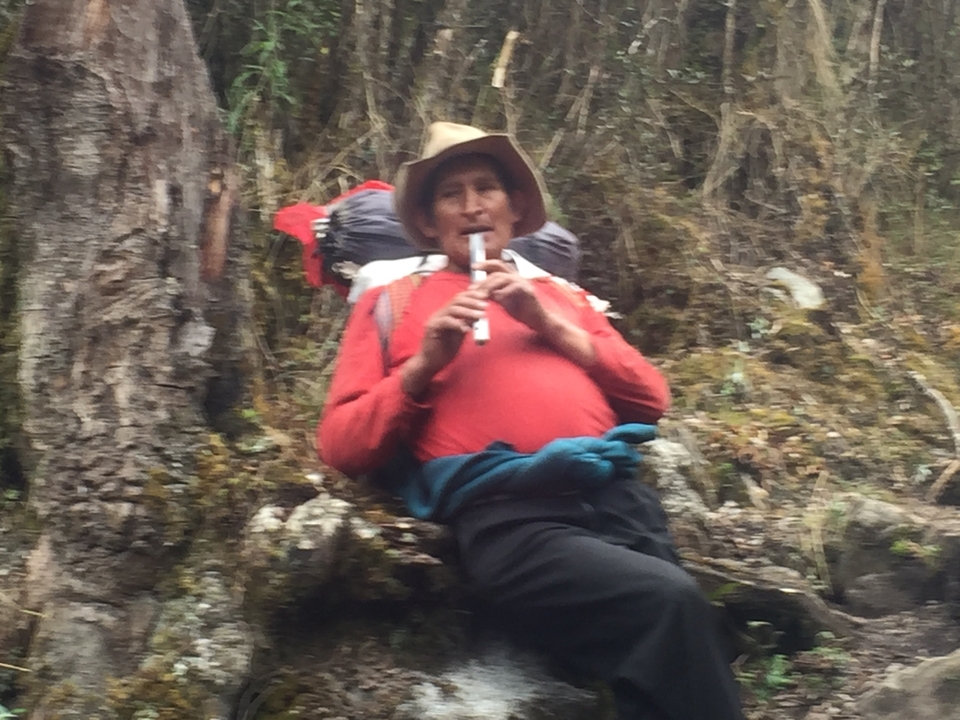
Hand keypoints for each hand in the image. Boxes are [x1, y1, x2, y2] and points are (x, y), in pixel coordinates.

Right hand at [401, 288, 486, 396]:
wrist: (429, 364)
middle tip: (485, 306)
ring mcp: (435, 320)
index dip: (472, 295)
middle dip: (472, 301)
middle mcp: (439, 313)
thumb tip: (479, 314)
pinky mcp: (432, 328)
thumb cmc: (444, 350)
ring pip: (452, 309)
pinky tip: (467, 329)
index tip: (485, 297)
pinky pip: (446, 322)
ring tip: (481, 315)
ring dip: (468, 311)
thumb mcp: (459, 334)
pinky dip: (458, 324)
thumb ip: (466, 323)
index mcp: (446, 313)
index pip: (459, 298)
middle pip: (456, 300)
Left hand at [477, 259, 596, 367]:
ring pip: (503, 278)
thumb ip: (494, 293)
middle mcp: (517, 276)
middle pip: (497, 270)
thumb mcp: (504, 300)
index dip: (485, 264)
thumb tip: (479, 290)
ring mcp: (523, 282)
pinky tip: (496, 299)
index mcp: (512, 277)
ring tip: (481, 296)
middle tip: (472, 289)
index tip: (473, 267)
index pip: (497, 265)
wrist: (537, 320)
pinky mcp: (528, 291)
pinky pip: (513, 288)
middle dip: (483, 279)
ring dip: (490, 286)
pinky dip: (503, 293)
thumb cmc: (522, 310)